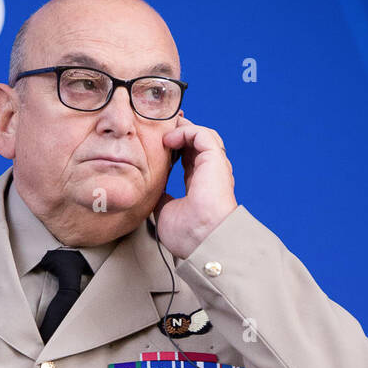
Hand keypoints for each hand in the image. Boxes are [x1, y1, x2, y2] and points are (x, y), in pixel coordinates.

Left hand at [153, 115, 237, 258]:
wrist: (205, 239)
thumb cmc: (189, 235)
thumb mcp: (166, 213)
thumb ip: (161, 197)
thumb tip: (152, 190)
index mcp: (200, 186)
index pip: (188, 160)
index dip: (175, 149)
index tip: (157, 144)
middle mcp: (209, 174)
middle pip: (195, 143)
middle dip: (178, 132)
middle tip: (159, 128)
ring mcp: (214, 166)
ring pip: (201, 135)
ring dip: (182, 129)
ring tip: (163, 130)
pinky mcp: (215, 159)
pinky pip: (201, 134)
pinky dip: (185, 132)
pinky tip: (168, 139)